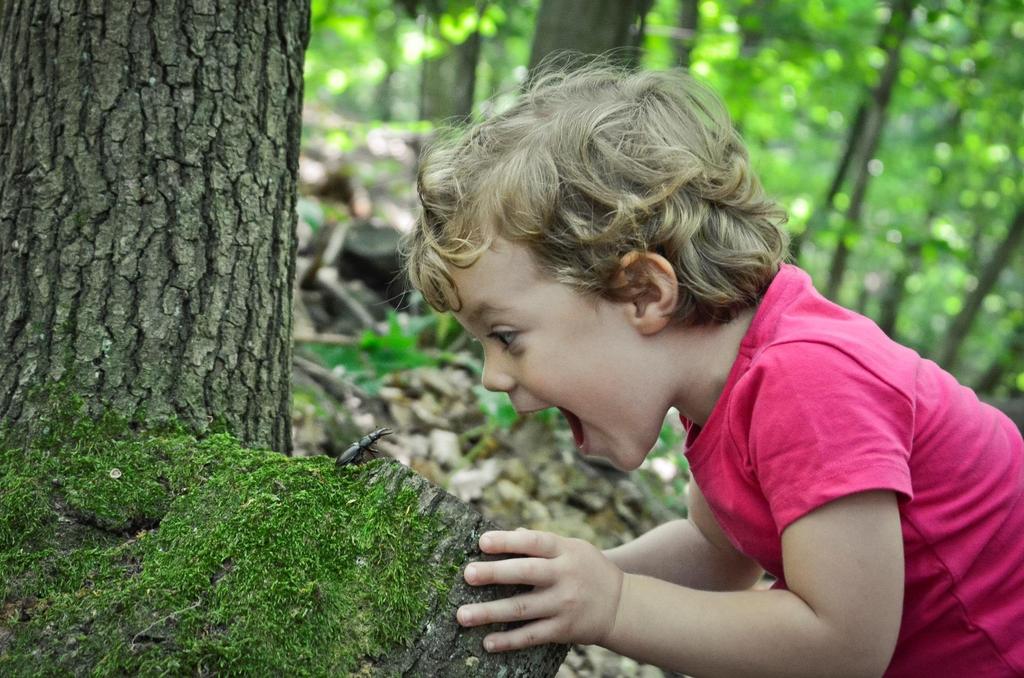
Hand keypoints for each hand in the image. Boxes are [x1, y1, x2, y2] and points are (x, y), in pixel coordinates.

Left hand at [457, 528, 623, 651]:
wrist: (621, 606)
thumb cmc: (589, 570)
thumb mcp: (574, 548)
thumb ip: (544, 543)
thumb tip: (510, 534)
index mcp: (566, 551)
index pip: (534, 542)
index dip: (508, 540)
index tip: (482, 542)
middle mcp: (565, 576)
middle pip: (526, 573)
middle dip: (494, 573)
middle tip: (467, 574)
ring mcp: (564, 605)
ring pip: (522, 609)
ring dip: (490, 612)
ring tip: (463, 615)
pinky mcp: (563, 630)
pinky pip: (532, 635)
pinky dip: (509, 640)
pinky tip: (488, 642)